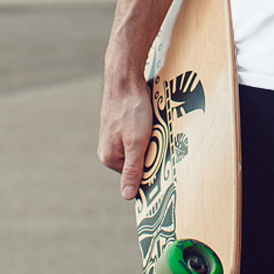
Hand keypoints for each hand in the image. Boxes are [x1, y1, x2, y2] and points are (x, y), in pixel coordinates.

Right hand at [98, 73, 152, 199]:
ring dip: (153, 137)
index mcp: (110, 157)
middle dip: (152, 150)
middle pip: (139, 159)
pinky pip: (141, 131)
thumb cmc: (130, 108)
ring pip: (142, 144)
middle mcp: (110, 148)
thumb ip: (133, 169)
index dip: (151, 167)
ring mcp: (116, 135)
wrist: (125, 77)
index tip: (163, 160)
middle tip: (159, 135)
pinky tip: (152, 116)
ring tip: (155, 124)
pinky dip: (150, 126)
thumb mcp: (136, 142)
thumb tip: (127, 196)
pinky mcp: (123, 123)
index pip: (136, 175)